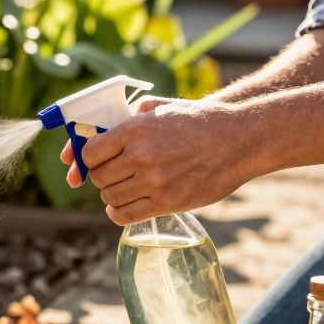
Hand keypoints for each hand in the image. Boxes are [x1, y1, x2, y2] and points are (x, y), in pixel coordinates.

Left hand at [60, 97, 270, 224]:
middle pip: (98, 176)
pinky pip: (126, 215)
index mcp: (135, 129)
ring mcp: (154, 182)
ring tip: (121, 188)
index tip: (93, 159)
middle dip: (100, 175)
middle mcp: (141, 156)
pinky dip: (117, 213)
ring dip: (111, 194)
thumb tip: (95, 134)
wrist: (235, 139)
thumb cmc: (196, 121)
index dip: (88, 157)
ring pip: (110, 196)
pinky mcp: (167, 202)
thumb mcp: (159, 107)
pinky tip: (119, 207)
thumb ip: (126, 118)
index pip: (90, 152)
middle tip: (111, 173)